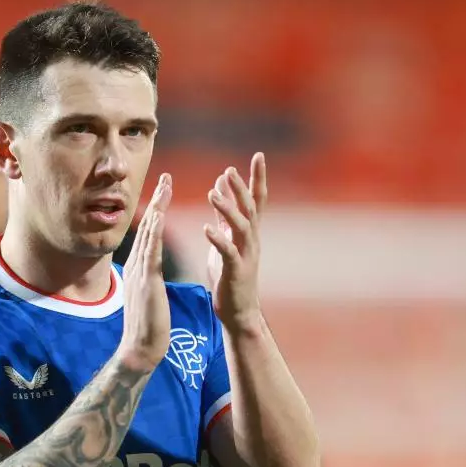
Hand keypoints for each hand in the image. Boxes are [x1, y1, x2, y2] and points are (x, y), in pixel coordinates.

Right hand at [117, 173, 172, 373]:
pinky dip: (154, 232)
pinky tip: (159, 215)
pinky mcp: (146, 282)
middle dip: (158, 201)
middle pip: (147, 226)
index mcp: (140, 268)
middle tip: (167, 177)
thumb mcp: (148, 295)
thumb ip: (147, 279)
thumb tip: (148, 272)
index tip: (165, 191)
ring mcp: (140, 272)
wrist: (140, 348)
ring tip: (166, 187)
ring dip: (157, 208)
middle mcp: (137, 265)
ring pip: (149, 234)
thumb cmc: (148, 326)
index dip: (157, 210)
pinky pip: (150, 252)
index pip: (149, 233)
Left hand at [206, 153, 264, 331]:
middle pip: (251, 208)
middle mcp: (252, 240)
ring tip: (212, 193)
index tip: (259, 156)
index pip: (256, 199)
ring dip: (227, 209)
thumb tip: (220, 186)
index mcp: (249, 232)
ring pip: (241, 227)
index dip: (257, 178)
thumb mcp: (227, 239)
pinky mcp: (236, 271)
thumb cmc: (230, 275)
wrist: (239, 311)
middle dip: (241, 188)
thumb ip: (223, 214)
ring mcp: (246, 256)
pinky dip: (218, 239)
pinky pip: (228, 252)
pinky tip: (207, 228)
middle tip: (230, 169)